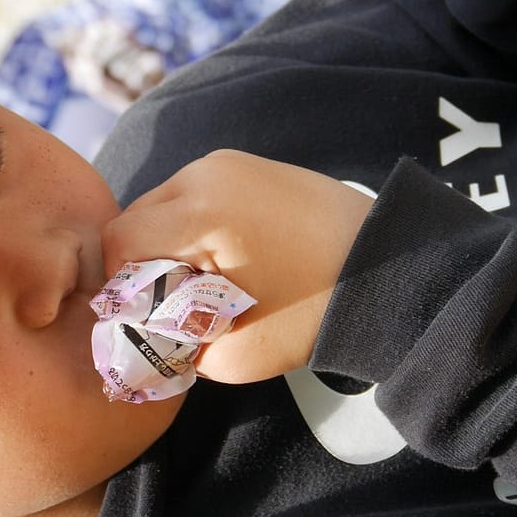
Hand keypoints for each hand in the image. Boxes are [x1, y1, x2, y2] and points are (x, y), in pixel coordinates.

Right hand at [101, 150, 374, 384]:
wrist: (397, 265)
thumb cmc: (320, 310)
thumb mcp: (240, 354)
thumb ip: (177, 348)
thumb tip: (147, 337)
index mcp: (202, 212)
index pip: (119, 243)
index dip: (119, 288)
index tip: (144, 321)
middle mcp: (206, 172)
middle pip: (135, 219)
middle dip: (142, 268)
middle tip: (174, 309)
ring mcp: (227, 161)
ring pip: (161, 206)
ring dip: (166, 247)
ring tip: (205, 286)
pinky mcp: (246, 164)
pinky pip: (192, 195)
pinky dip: (192, 229)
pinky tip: (226, 261)